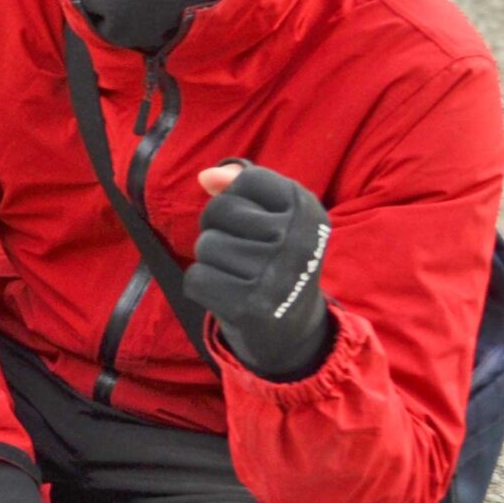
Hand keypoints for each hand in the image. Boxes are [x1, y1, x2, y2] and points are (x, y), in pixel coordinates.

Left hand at [188, 163, 332, 380]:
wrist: (291, 327)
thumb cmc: (274, 259)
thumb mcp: (273, 216)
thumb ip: (240, 186)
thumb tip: (206, 176)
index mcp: (307, 209)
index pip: (246, 179)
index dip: (235, 198)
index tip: (254, 221)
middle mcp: (297, 239)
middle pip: (219, 210)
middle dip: (217, 229)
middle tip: (242, 252)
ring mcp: (275, 274)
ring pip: (206, 245)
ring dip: (211, 260)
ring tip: (237, 274)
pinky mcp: (249, 305)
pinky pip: (196, 277)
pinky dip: (202, 285)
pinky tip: (226, 293)